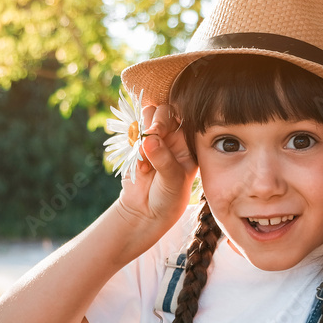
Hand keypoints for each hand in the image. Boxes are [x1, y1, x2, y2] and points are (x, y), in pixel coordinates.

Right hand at [116, 101, 196, 231]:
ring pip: (146, 117)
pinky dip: (132, 144)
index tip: (159, 131)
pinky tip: (140, 167)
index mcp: (190, 142)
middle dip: (155, 122)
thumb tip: (149, 139)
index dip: (171, 118)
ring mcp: (155, 138)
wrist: (146, 211)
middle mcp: (174, 136)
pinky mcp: (138, 143)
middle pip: (163, 111)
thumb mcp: (173, 182)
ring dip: (142, 132)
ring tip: (145, 159)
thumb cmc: (169, 198)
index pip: (184, 116)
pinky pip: (132, 132)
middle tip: (149, 137)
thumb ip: (163, 160)